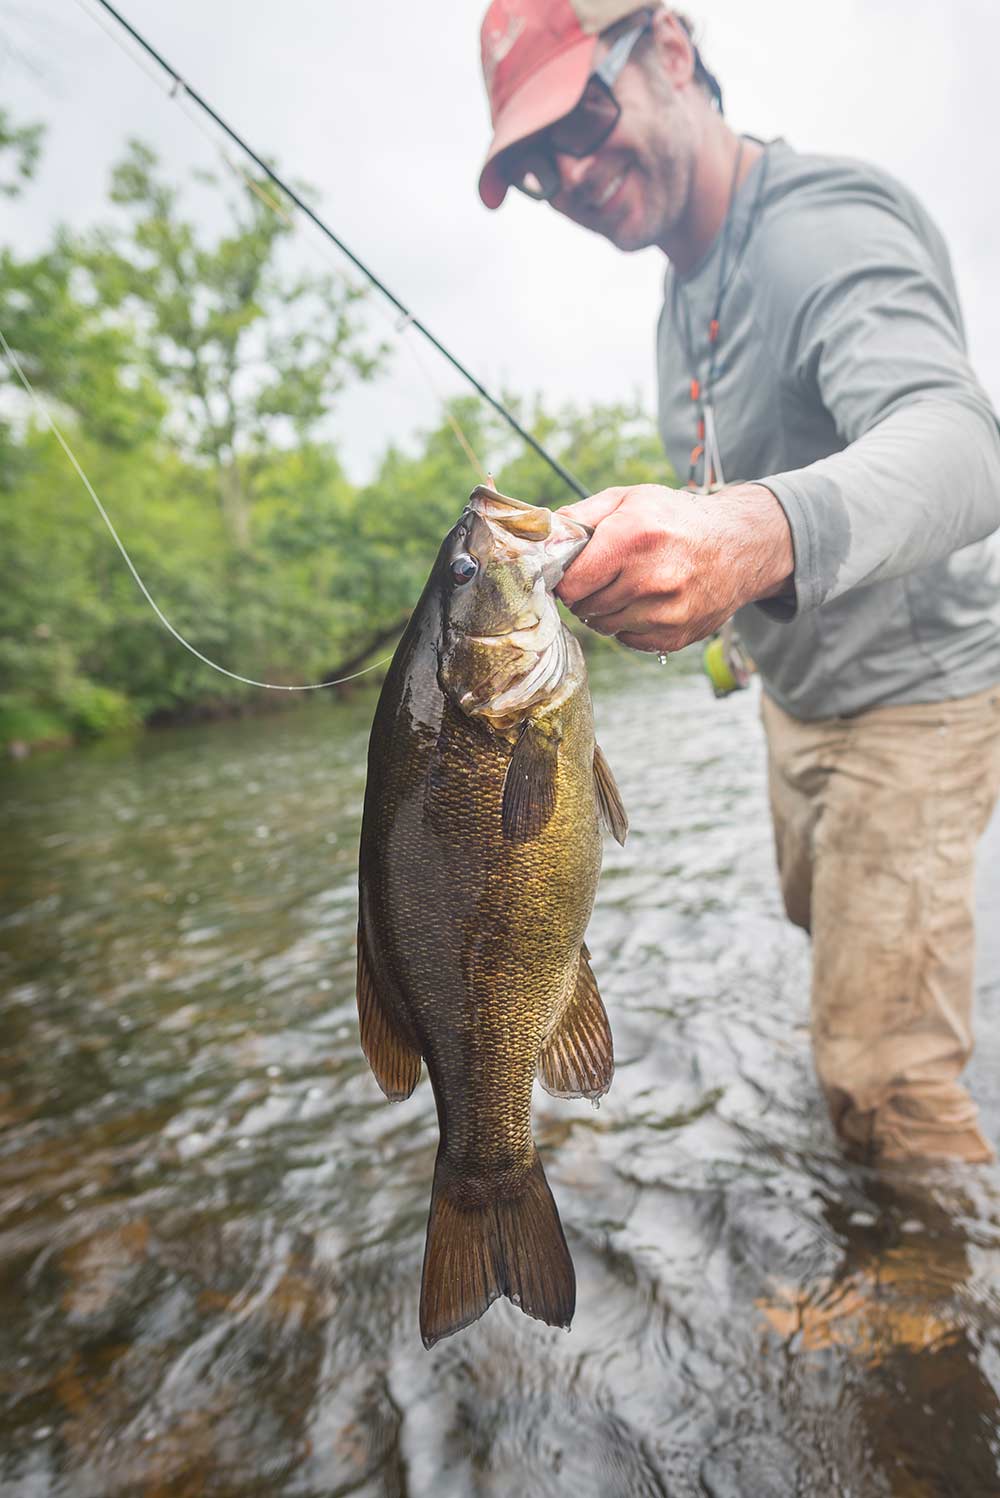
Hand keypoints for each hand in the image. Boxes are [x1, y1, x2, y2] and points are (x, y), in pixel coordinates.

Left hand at [555, 482, 793, 653]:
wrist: (738, 545)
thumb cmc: (676, 519)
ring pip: (604, 627)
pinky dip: (628, 625)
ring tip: (626, 587)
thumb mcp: (630, 499)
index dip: (566, 579)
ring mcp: (666, 611)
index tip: (574, 572)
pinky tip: (645, 603)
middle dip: (586, 594)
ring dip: (605, 611)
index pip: (572, 582)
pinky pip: (628, 640)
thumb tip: (545, 537)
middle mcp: (651, 577)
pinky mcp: (676, 635)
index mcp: (633, 537)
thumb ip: (582, 515)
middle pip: (585, 607)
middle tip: (602, 577)